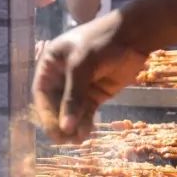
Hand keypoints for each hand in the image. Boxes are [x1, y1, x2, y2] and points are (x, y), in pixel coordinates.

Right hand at [31, 11, 147, 141]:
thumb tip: (65, 127)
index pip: (41, 93)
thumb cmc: (102, 42)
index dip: (45, 113)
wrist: (135, 35)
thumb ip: (73, 96)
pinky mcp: (95, 94)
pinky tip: (86, 133)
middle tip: (65, 141)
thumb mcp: (82, 64)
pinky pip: (86, 112)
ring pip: (71, 111)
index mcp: (51, 64)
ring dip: (73, 126)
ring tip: (78, 140)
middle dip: (60, 123)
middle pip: (55, 105)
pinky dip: (85, 123)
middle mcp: (61, 77)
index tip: (53, 130)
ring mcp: (79, 86)